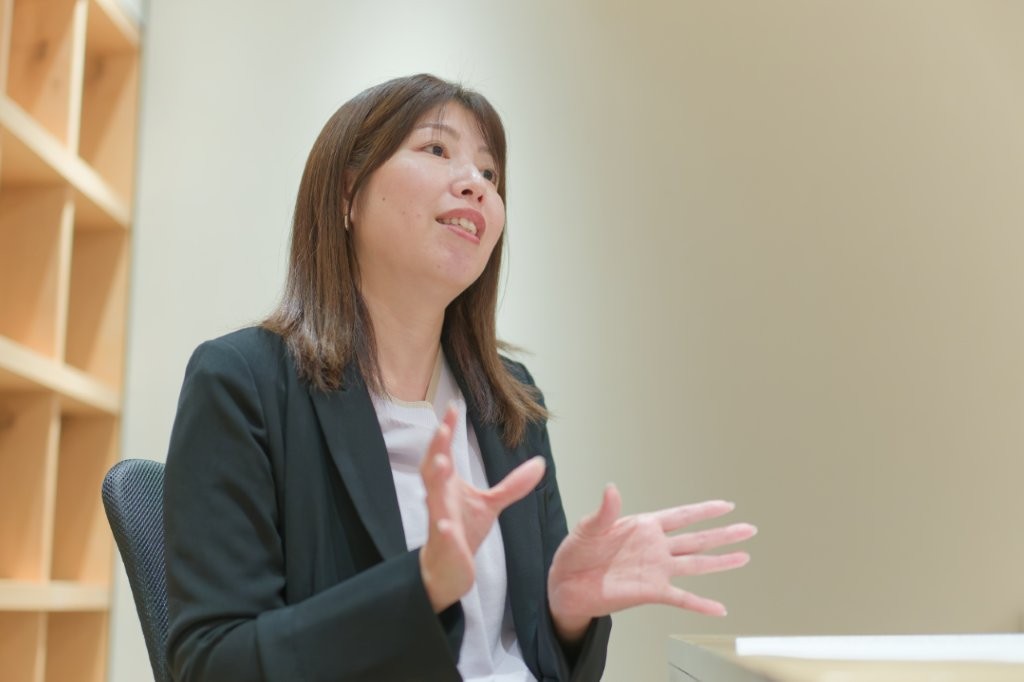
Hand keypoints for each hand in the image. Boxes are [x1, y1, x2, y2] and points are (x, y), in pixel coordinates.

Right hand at [418, 405, 545, 611]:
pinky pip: (442, 537)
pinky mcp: (445, 546)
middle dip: (437, 448)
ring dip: (435, 481)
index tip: (454, 406)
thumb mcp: (491, 504)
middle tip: (443, 428)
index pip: (444, 451)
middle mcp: (439, 499)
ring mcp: (439, 521)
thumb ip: (513, 485)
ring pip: (432, 499)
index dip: (447, 430)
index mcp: (447, 485)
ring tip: (441, 463)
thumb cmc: (462, 529)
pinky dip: (443, 531)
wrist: (448, 569)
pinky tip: (445, 527)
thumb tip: (540, 463)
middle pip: (433, 469)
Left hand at [547, 485, 755, 642]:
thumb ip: (604, 512)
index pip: (680, 516)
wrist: (566, 585)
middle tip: (749, 528)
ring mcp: (656, 570)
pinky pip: (681, 598)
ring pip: (696, 564)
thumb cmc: (576, 553)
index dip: (703, 510)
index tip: (726, 505)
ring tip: (745, 556)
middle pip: (697, 538)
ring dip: (720, 561)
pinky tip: (719, 608)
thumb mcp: (588, 528)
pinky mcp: (651, 592)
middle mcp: (655, 548)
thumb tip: (612, 489)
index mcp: (643, 527)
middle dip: (723, 533)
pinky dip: (700, 604)